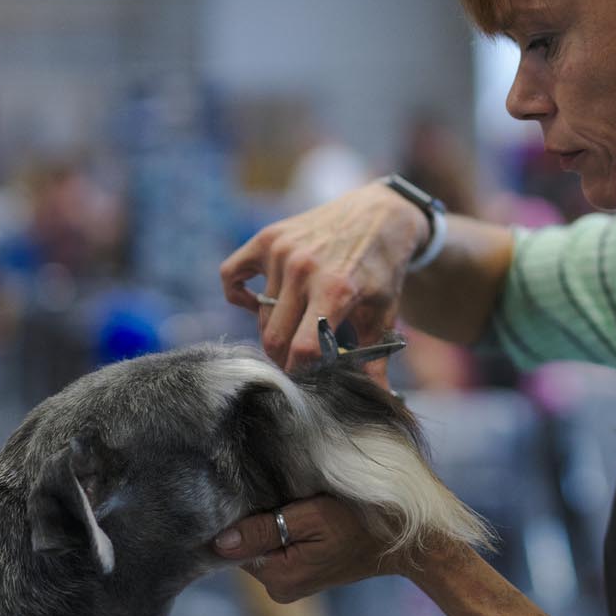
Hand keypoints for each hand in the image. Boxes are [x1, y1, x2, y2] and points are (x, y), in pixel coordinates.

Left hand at [211, 496, 405, 601]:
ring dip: (269, 526)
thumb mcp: (313, 516)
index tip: (260, 496)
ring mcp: (289, 586)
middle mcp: (278, 590)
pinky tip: (299, 518)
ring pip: (261, 549)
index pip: (235, 546)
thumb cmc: (360, 522)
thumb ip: (266, 528)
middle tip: (282, 496)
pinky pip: (276, 552)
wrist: (400, 542)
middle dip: (256, 522)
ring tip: (295, 506)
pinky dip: (281, 534)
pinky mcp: (298, 578)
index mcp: (279, 578)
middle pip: (246, 548)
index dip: (242, 518)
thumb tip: (221, 541)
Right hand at [219, 183, 428, 369]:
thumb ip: (375, 358)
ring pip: (261, 315)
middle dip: (286, 359)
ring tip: (297, 327)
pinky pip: (231, 274)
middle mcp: (304, 268)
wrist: (380, 214)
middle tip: (302, 360)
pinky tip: (259, 302)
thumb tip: (380, 401)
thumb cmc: (382, 268)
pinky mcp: (267, 238)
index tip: (311, 378)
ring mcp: (282, 251)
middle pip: (275, 338)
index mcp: (336, 289)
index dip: (303, 373)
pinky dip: (239, 294)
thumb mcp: (384, 313)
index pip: (302, 350)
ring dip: (275, 328)